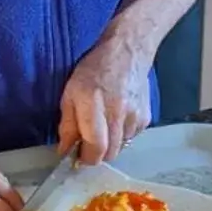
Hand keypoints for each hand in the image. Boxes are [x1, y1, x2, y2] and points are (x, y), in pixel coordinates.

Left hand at [59, 26, 152, 164]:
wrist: (128, 52)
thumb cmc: (94, 70)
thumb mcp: (70, 93)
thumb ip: (67, 124)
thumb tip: (64, 151)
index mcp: (94, 106)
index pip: (95, 148)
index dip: (86, 158)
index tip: (78, 156)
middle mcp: (117, 114)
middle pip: (109, 154)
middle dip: (97, 153)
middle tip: (89, 140)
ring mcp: (135, 117)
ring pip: (121, 148)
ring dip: (110, 143)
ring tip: (104, 123)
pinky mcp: (146, 118)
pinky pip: (132, 138)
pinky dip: (123, 134)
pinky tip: (118, 117)